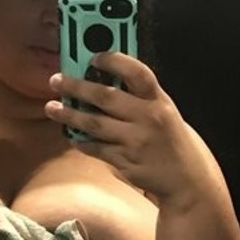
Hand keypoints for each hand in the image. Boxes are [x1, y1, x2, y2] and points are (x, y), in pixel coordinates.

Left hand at [45, 56, 208, 206]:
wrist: (189, 183)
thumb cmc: (175, 144)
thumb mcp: (167, 115)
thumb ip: (143, 100)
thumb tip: (108, 81)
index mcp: (160, 102)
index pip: (137, 73)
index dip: (114, 60)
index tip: (94, 56)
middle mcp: (148, 119)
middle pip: (106, 96)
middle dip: (76, 86)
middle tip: (56, 80)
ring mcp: (136, 142)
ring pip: (94, 124)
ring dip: (70, 115)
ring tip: (51, 108)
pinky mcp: (126, 162)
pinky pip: (97, 149)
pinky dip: (82, 142)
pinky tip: (72, 137)